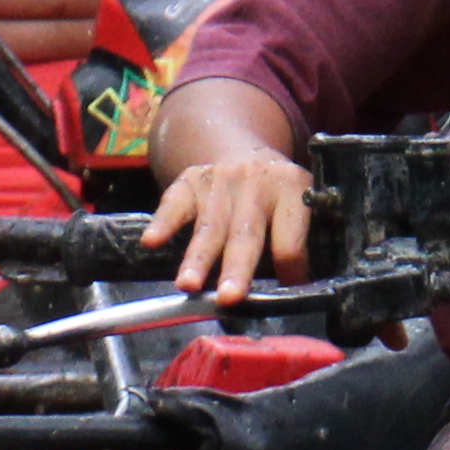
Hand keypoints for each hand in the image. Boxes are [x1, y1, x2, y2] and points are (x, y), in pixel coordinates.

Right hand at [141, 149, 317, 305]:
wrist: (246, 152)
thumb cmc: (275, 197)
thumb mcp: (298, 208)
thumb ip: (295, 242)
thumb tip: (291, 290)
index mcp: (292, 190)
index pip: (290, 238)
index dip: (289, 268)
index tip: (284, 291)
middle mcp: (256, 182)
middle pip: (246, 233)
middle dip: (236, 267)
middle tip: (228, 297)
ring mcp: (221, 179)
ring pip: (209, 226)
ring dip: (197, 258)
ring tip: (188, 286)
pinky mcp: (191, 180)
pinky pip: (174, 203)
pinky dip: (162, 223)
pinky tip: (152, 241)